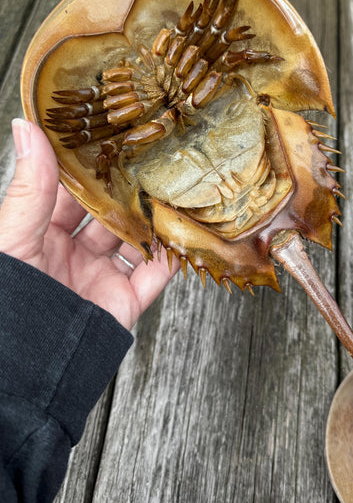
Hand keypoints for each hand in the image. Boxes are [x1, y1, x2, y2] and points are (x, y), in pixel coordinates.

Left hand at [0, 119, 178, 329]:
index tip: (108, 132)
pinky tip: (184, 232)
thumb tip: (27, 128)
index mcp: (39, 235)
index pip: (69, 191)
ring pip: (135, 240)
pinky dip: (172, 256)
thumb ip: (30, 188)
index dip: (87, 164)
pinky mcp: (123, 302)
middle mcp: (72, 253)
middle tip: (151, 155)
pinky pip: (155, 275)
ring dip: (154, 219)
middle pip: (108, 213)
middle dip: (128, 189)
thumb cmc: (9, 305)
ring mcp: (99, 277)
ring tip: (174, 188)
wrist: (24, 374)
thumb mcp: (12, 239)